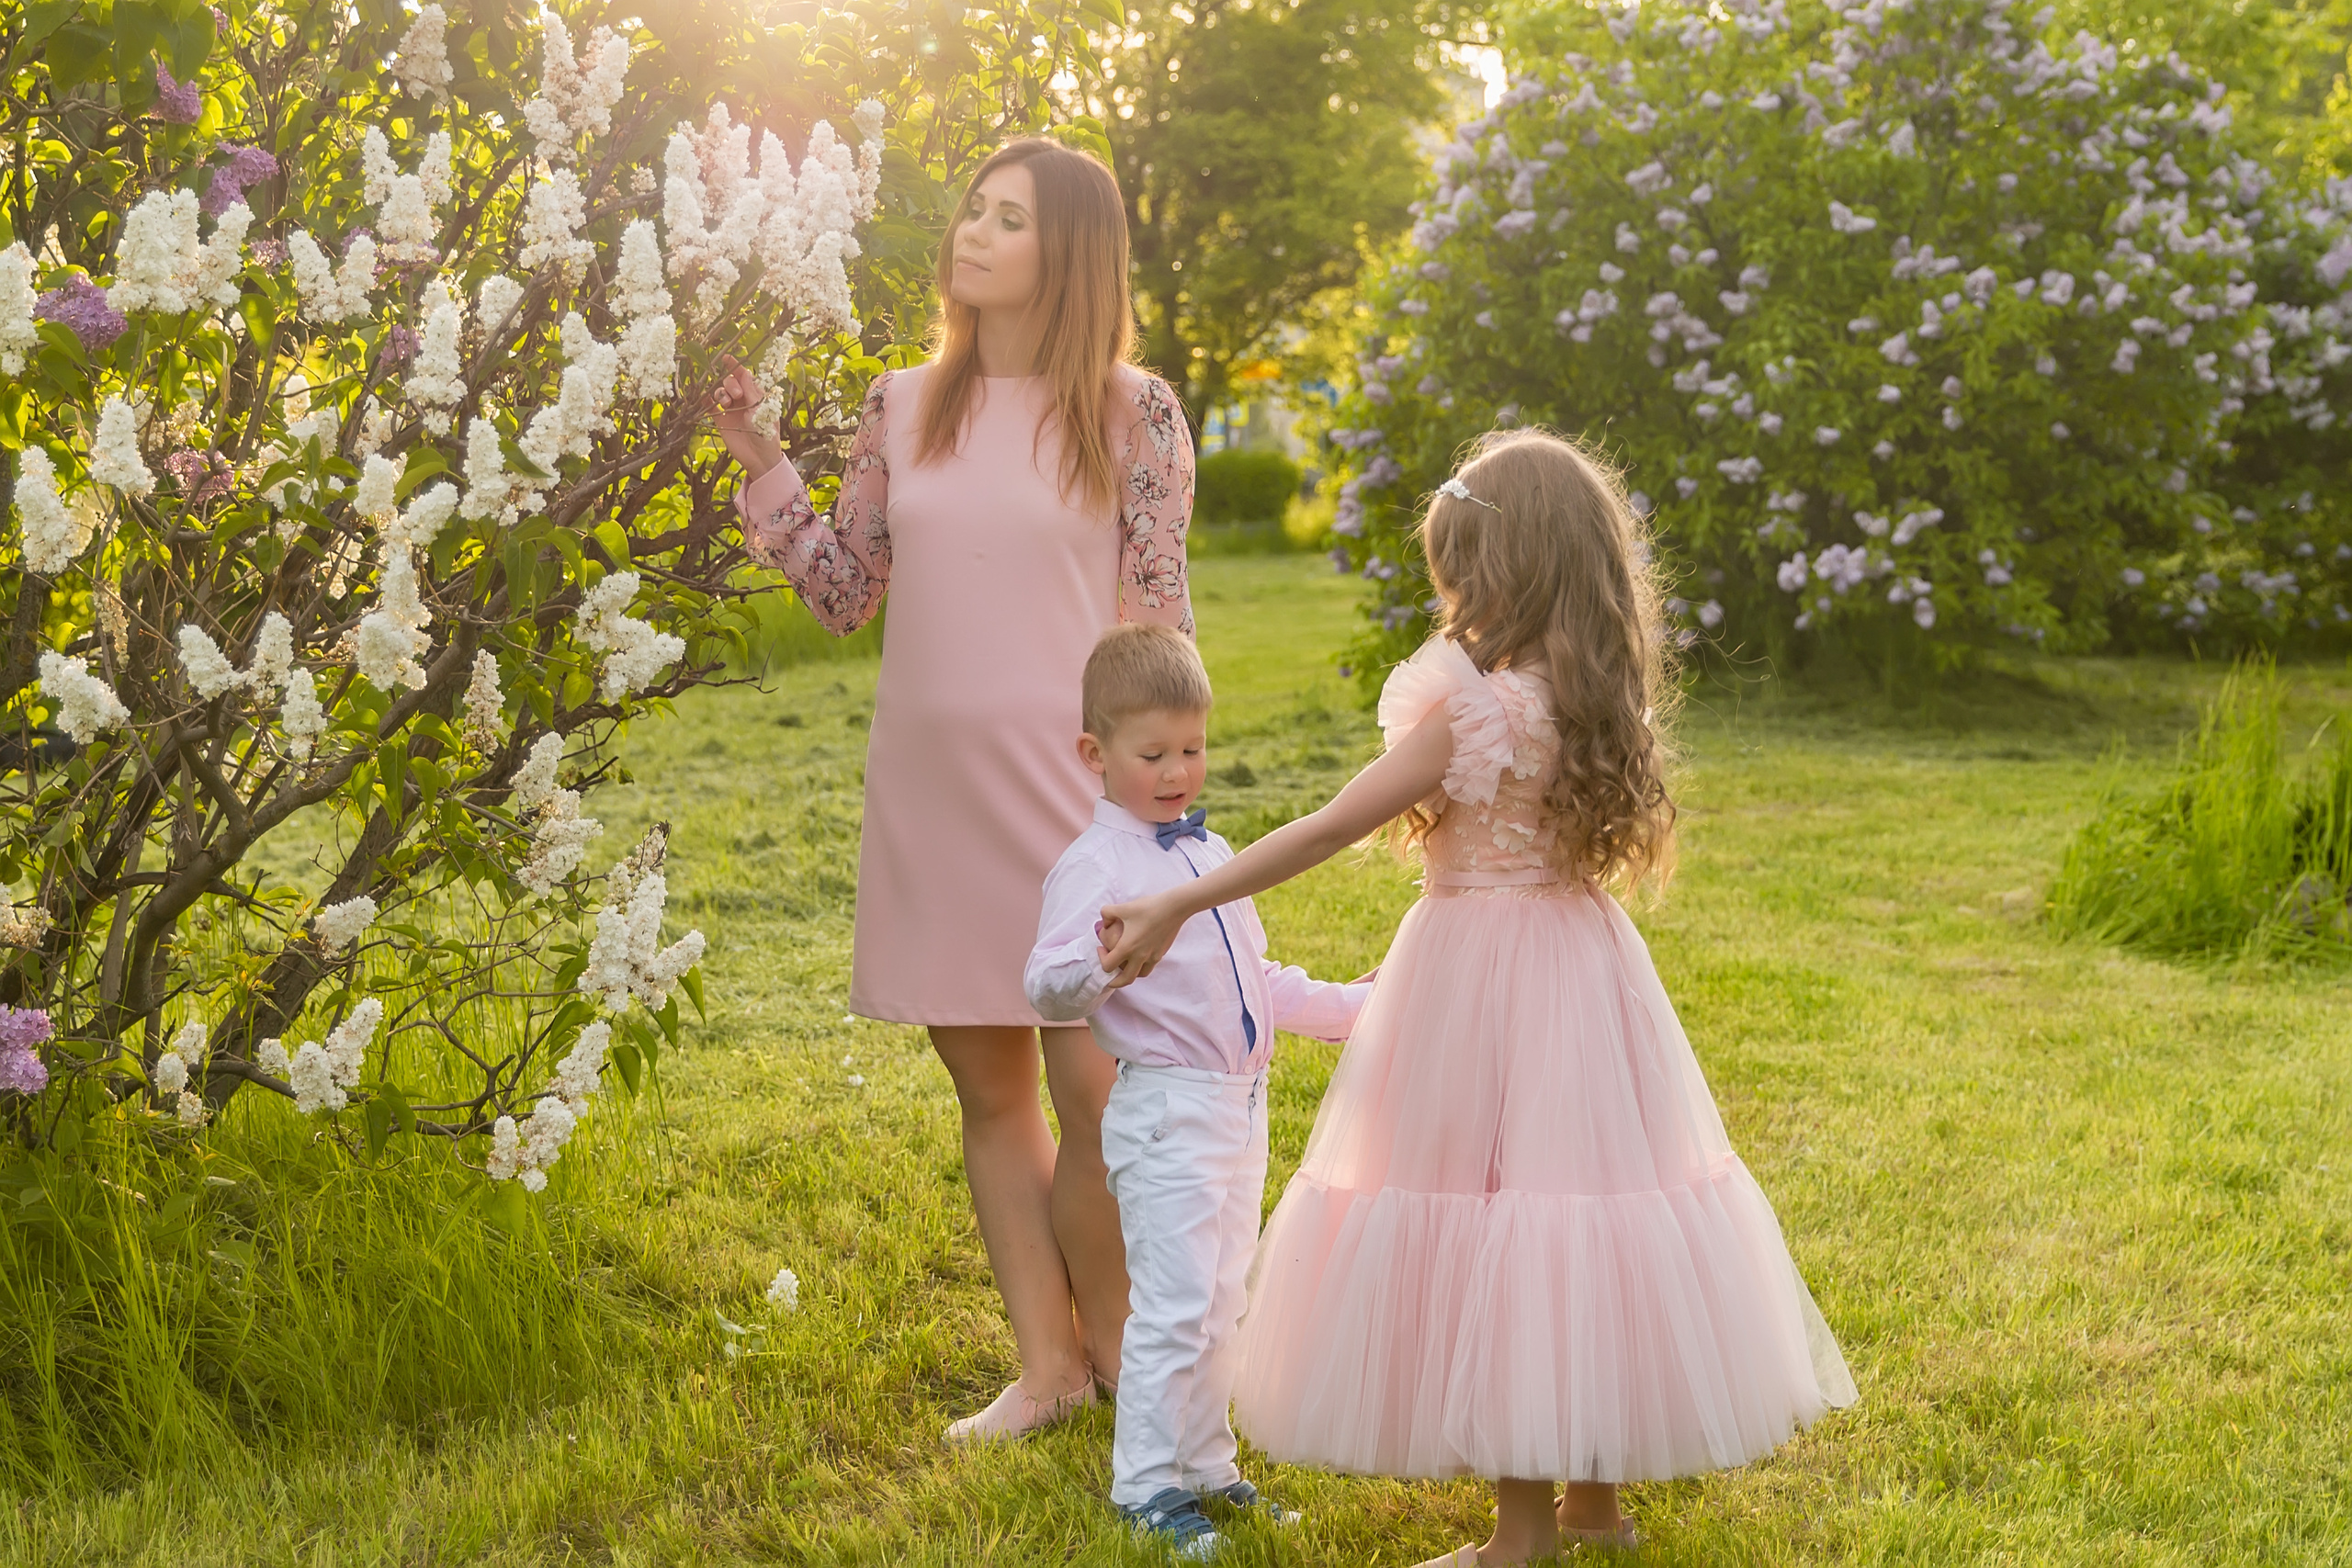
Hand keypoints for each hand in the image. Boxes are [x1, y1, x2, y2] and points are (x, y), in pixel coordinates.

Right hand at [706, 354, 783, 480]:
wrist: (759, 457)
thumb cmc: (766, 433)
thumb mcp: (761, 410)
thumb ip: (751, 391)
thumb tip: (745, 372)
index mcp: (755, 394)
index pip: (743, 375)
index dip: (734, 365)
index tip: (725, 358)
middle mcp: (742, 399)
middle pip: (730, 382)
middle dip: (730, 384)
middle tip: (737, 396)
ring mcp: (730, 409)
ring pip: (719, 392)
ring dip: (721, 393)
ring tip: (727, 404)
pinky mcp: (720, 420)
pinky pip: (709, 406)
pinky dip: (706, 401)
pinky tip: (705, 400)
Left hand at [1098, 891, 1185, 986]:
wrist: (1174, 907)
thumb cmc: (1148, 907)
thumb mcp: (1123, 907)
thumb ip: (1107, 913)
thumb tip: (1104, 922)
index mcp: (1127, 947)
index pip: (1108, 966)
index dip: (1101, 959)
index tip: (1101, 949)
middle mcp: (1140, 956)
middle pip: (1125, 980)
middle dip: (1114, 981)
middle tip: (1109, 974)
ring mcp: (1153, 957)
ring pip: (1140, 975)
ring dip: (1130, 974)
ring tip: (1125, 966)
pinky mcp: (1161, 953)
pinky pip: (1150, 965)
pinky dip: (1142, 965)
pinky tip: (1140, 954)